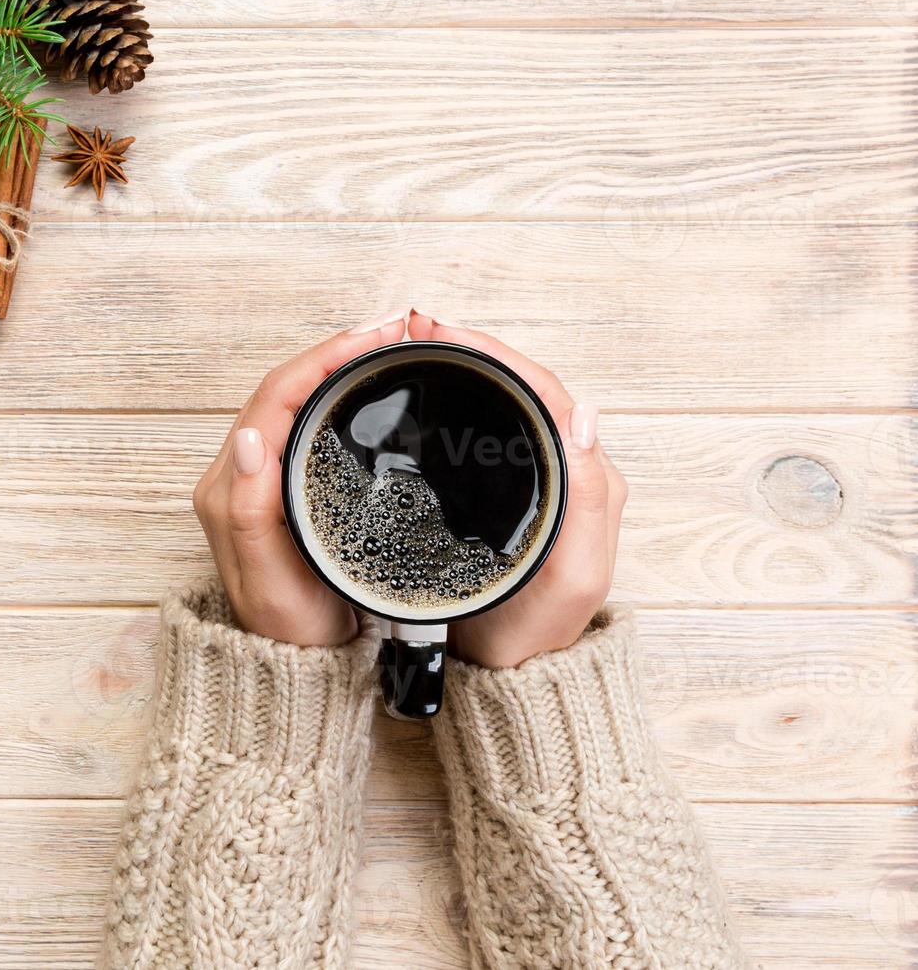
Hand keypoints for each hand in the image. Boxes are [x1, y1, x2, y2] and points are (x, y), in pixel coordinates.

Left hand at [192, 310, 419, 646]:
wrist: (293, 670)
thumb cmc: (286, 631)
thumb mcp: (268, 579)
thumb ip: (249, 511)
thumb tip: (248, 436)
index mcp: (229, 487)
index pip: (275, 399)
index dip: (322, 359)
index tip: (372, 337)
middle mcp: (238, 475)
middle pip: (284, 389)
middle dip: (335, 350)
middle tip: (393, 330)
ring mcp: (259, 479)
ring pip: (295, 401)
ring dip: (337, 366)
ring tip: (386, 344)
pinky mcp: (282, 488)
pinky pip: (305, 423)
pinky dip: (337, 393)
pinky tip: (369, 386)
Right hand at [423, 318, 627, 668]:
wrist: (509, 678)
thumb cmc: (539, 632)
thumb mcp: (573, 573)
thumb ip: (589, 497)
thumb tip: (584, 414)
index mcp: (588, 479)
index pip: (547, 393)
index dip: (498, 355)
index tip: (447, 334)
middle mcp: (568, 471)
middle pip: (524, 387)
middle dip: (475, 349)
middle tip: (420, 328)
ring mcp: (535, 482)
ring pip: (504, 405)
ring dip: (465, 369)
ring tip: (417, 345)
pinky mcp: (505, 496)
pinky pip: (488, 432)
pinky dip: (459, 401)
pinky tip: (428, 393)